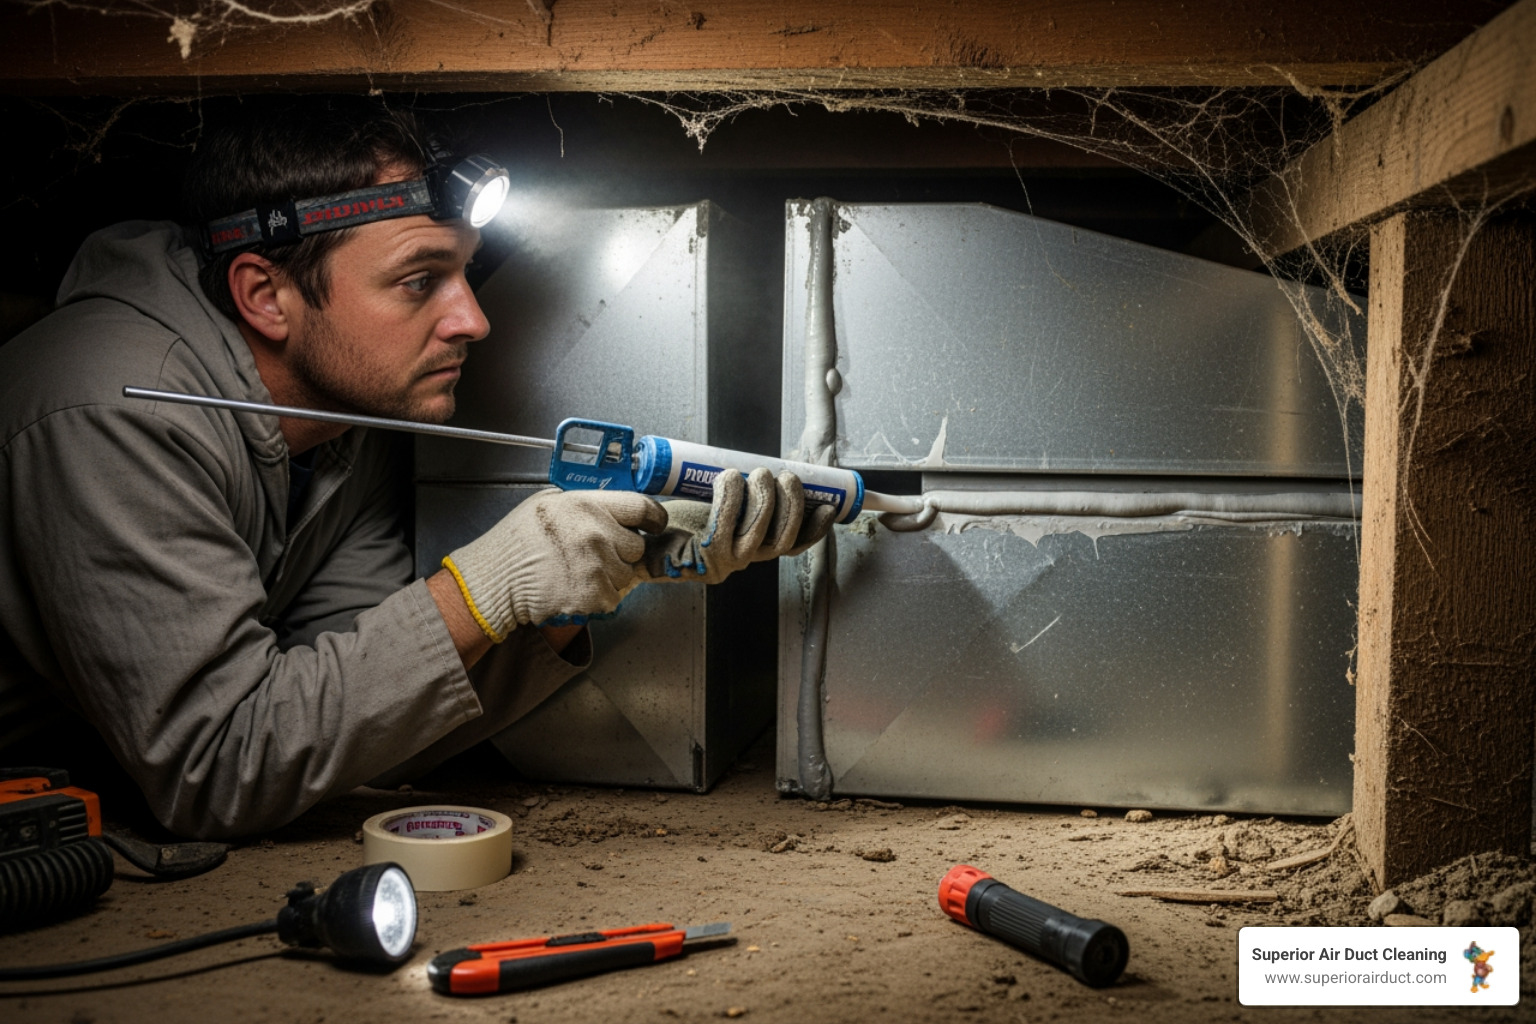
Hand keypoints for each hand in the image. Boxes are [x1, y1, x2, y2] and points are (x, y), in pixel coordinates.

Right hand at [442, 488, 667, 640]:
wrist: (495, 580)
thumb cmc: (516, 542)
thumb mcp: (548, 503)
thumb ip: (586, 505)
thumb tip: (616, 512)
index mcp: (586, 505)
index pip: (641, 507)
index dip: (653, 518)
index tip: (653, 525)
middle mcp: (596, 533)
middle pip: (636, 546)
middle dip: (621, 551)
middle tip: (594, 554)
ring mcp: (597, 566)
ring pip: (626, 575)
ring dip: (610, 576)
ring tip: (578, 571)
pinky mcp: (594, 596)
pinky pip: (613, 597)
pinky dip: (598, 597)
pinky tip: (574, 587)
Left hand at [640, 467, 836, 585]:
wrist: (643, 541)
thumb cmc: (678, 521)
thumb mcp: (719, 507)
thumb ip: (743, 496)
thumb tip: (763, 466)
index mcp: (753, 547)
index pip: (794, 545)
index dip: (814, 528)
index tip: (827, 506)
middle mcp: (744, 558)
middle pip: (783, 538)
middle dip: (791, 503)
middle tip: (784, 476)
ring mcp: (726, 560)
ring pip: (759, 532)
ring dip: (764, 497)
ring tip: (759, 473)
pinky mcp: (705, 556)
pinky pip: (726, 525)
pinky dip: (731, 497)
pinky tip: (729, 478)